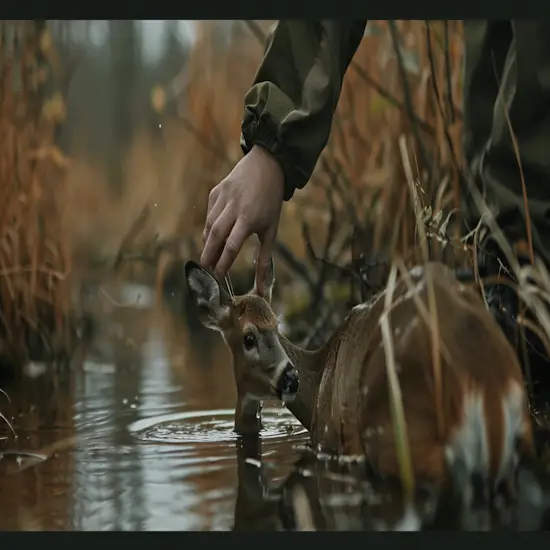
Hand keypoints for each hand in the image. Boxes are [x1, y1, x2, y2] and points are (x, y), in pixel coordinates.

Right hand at [200, 145, 284, 290]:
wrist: (267, 165)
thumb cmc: (271, 202)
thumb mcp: (272, 230)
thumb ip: (264, 259)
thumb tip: (263, 289)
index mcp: (249, 218)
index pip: (232, 245)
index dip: (223, 263)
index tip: (218, 277)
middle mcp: (233, 207)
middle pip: (215, 235)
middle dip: (208, 255)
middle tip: (204, 270)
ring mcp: (223, 197)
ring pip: (209, 224)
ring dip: (207, 242)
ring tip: (208, 255)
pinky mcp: (216, 190)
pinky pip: (209, 213)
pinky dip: (208, 226)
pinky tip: (211, 235)